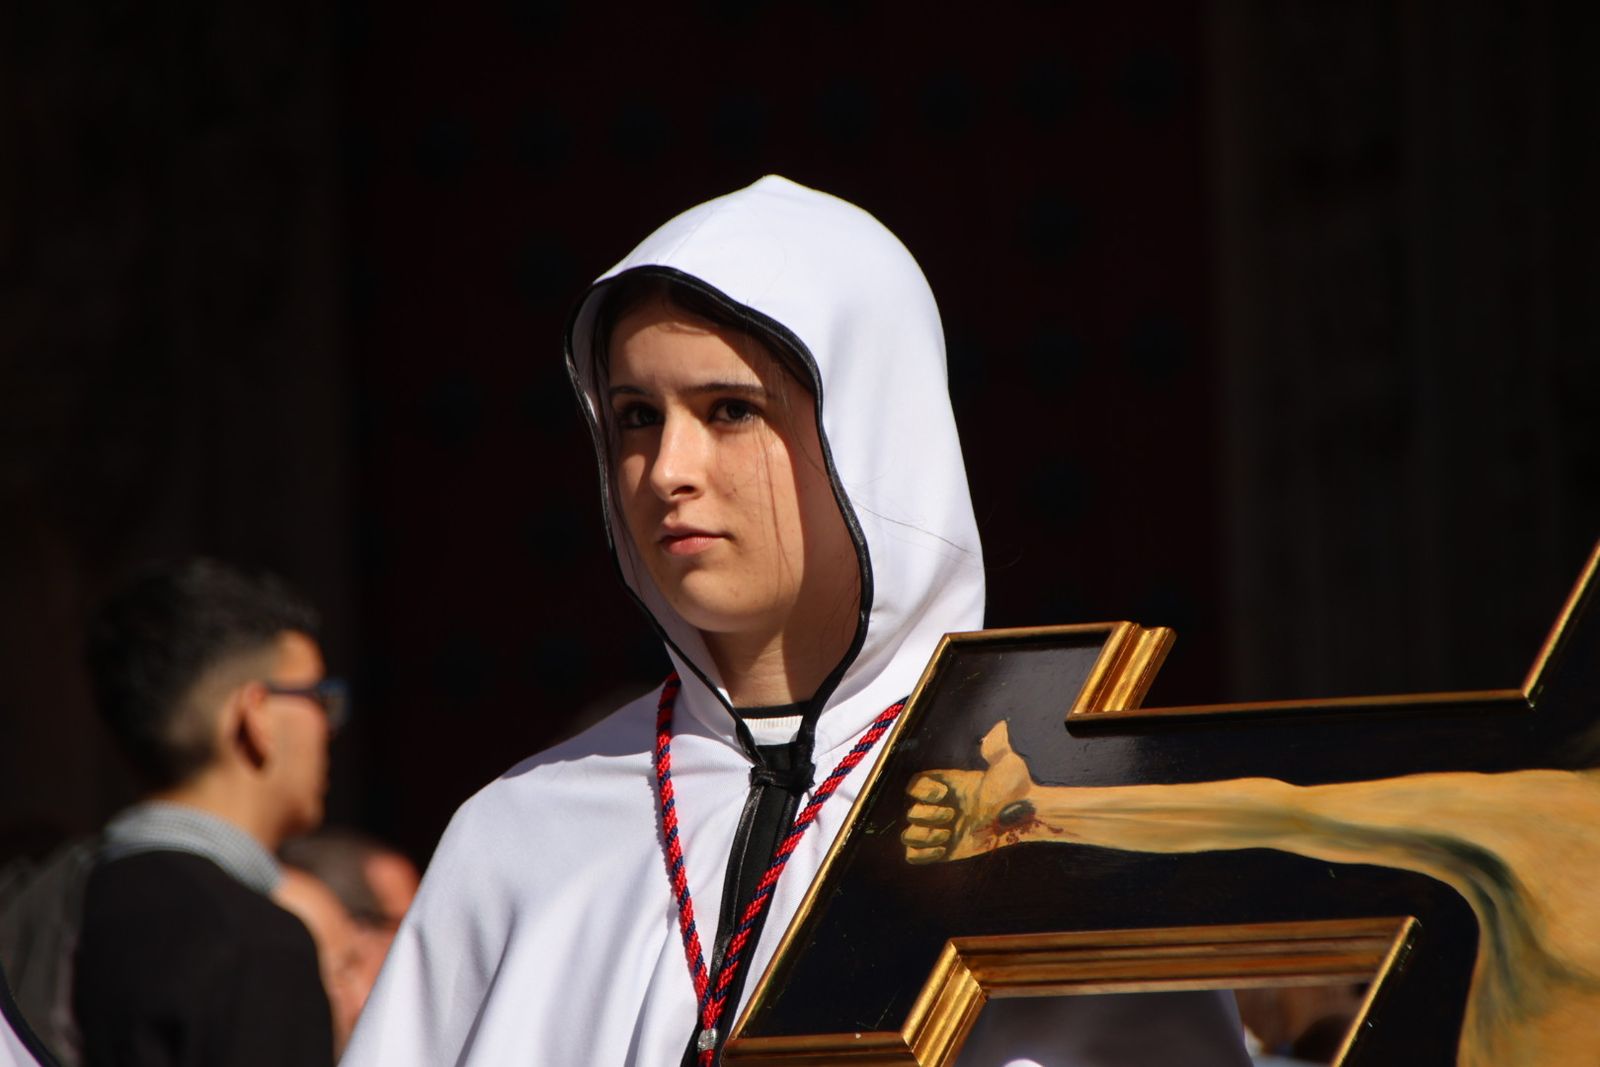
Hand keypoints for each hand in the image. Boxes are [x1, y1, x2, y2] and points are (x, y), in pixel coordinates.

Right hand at [902, 721, 1038, 863]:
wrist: (1027, 816)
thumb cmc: (1018, 788)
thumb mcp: (1008, 764)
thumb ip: (998, 747)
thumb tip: (999, 728)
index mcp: (948, 786)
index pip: (915, 785)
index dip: (922, 790)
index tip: (943, 793)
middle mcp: (942, 806)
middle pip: (912, 812)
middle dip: (929, 815)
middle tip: (954, 817)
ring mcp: (942, 829)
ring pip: (908, 835)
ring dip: (924, 836)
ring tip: (947, 835)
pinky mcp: (946, 851)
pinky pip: (914, 856)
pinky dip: (921, 855)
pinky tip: (944, 849)